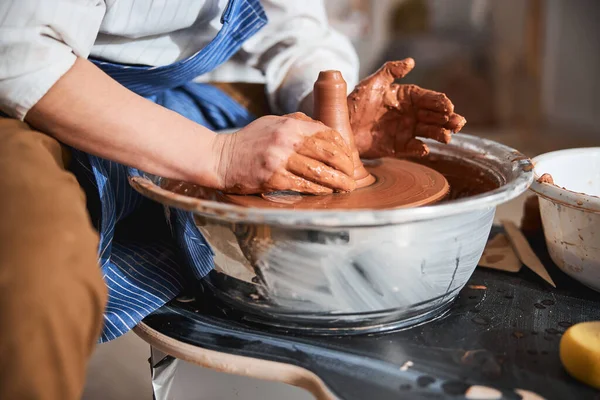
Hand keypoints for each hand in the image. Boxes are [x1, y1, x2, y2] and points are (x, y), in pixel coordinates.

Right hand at [213, 113, 355, 194]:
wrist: (221, 158)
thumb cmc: (248, 141)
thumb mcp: (273, 122)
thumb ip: (297, 123)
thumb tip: (322, 128)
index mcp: (290, 125)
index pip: (328, 134)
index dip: (344, 148)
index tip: (349, 158)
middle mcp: (287, 140)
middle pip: (329, 153)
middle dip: (346, 167)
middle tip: (352, 176)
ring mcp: (280, 160)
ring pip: (320, 172)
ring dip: (338, 182)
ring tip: (347, 188)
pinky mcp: (273, 179)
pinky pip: (303, 186)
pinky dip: (318, 190)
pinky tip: (326, 193)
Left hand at [348, 58, 465, 157]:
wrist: (340, 126)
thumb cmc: (355, 102)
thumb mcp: (372, 83)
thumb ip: (390, 71)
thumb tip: (411, 61)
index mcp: (406, 97)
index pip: (428, 98)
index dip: (440, 102)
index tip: (448, 105)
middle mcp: (409, 114)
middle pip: (434, 116)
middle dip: (448, 119)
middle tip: (458, 123)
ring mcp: (405, 131)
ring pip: (429, 132)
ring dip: (440, 133)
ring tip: (447, 137)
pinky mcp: (398, 147)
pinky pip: (413, 148)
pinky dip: (420, 149)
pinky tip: (425, 149)